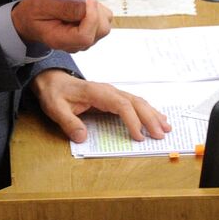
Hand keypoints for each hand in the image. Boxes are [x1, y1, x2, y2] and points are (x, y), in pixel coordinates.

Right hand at [11, 0, 111, 52]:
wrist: (29, 21)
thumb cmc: (33, 13)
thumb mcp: (41, 5)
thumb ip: (62, 8)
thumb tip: (84, 7)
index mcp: (60, 40)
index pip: (85, 36)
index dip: (91, 18)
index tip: (86, 1)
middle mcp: (75, 45)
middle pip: (99, 31)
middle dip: (96, 12)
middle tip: (81, 0)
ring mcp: (83, 41)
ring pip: (104, 26)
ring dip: (97, 11)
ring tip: (80, 4)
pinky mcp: (89, 34)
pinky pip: (103, 22)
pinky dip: (98, 11)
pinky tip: (83, 8)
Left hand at [30, 69, 171, 142]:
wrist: (53, 81)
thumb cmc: (55, 94)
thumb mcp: (56, 109)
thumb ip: (69, 123)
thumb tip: (82, 138)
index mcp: (97, 92)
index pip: (121, 105)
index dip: (132, 120)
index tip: (138, 136)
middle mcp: (109, 91)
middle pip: (135, 102)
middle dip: (149, 118)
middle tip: (160, 134)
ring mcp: (112, 93)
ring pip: (138, 101)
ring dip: (152, 114)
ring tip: (165, 128)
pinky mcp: (113, 98)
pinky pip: (134, 103)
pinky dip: (147, 111)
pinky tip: (156, 119)